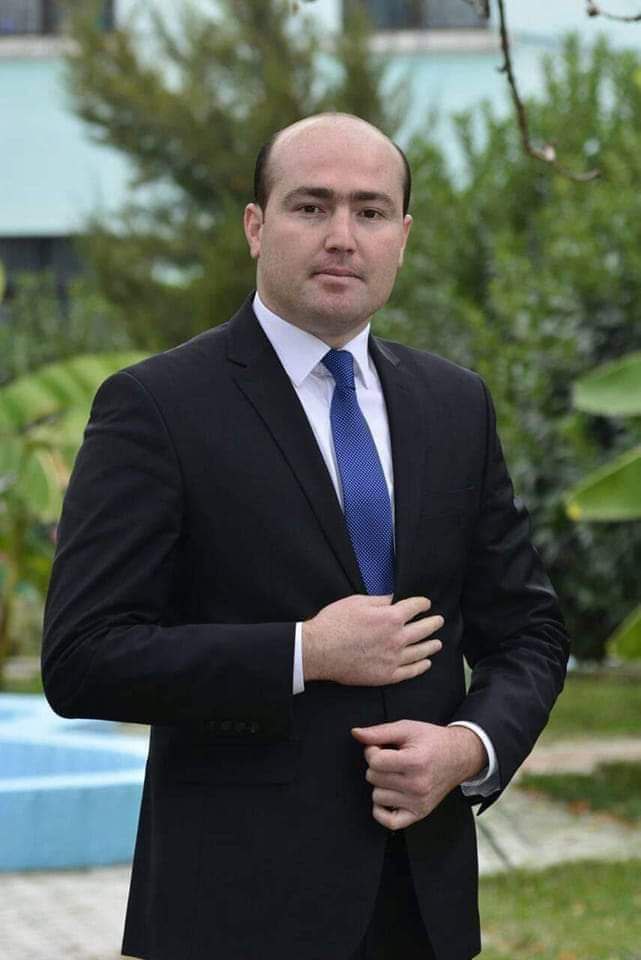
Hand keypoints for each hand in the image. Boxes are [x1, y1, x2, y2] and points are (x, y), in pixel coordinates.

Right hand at [302, 594, 442, 685]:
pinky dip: (420, 667)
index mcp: (391, 617)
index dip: (422, 604)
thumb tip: (393, 599)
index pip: (415, 607)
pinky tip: (426, 663)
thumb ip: (380, 601)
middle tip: (439, 621)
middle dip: (433, 623)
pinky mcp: (386, 675)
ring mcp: (393, 658)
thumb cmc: (335, 622)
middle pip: (423, 629)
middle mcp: (397, 638)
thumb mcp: (357, 602)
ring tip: (438, 643)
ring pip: (420, 651)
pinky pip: (409, 671)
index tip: (426, 604)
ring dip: (431, 645)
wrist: (320, 650)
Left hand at [351, 721, 486, 829]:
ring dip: (381, 784)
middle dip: (377, 766)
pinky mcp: (419, 814)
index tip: (381, 747)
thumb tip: (356, 733)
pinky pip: (389, 821)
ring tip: (395, 773)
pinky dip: (382, 810)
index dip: (372, 750)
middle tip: (391, 759)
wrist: (459, 756)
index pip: (375, 761)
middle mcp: (418, 785)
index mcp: (415, 762)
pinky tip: (390, 794)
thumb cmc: (432, 741)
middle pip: (373, 778)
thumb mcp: (407, 728)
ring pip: (377, 797)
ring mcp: (419, 802)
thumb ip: (379, 731)